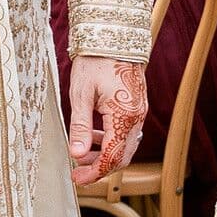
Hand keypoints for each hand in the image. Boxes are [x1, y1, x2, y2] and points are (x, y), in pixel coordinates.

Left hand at [67, 54, 148, 186]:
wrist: (113, 37)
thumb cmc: (95, 62)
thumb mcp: (81, 94)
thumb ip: (81, 127)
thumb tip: (76, 154)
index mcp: (124, 116)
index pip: (112, 156)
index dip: (94, 172)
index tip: (77, 179)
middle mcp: (137, 117)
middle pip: (122, 156)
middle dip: (100, 168)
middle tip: (77, 173)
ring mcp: (140, 113)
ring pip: (125, 146)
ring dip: (105, 155)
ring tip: (81, 154)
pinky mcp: (137, 107)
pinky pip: (127, 133)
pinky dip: (111, 141)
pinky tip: (94, 138)